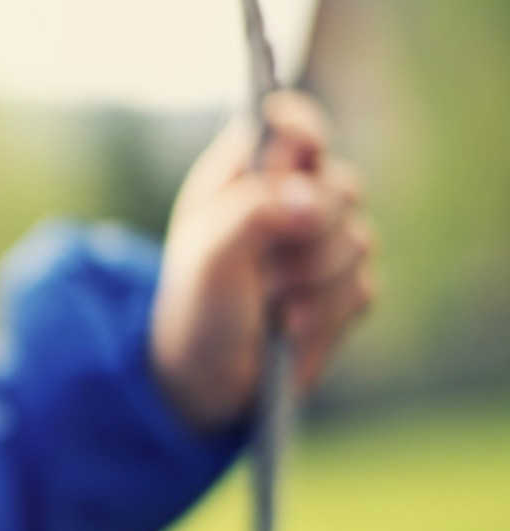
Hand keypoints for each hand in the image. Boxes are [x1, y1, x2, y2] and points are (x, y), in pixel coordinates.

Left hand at [149, 90, 376, 429]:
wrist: (206, 379)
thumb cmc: (196, 306)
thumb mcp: (208, 258)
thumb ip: (252, 216)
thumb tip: (307, 198)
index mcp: (246, 176)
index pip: (287, 124)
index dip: (301, 129)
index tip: (304, 147)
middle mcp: (291, 200)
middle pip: (341, 184)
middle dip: (309, 231)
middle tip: (265, 266)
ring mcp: (325, 242)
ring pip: (359, 240)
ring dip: (310, 281)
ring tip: (267, 303)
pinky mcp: (346, 288)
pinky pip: (361, 289)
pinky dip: (322, 313)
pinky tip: (287, 327)